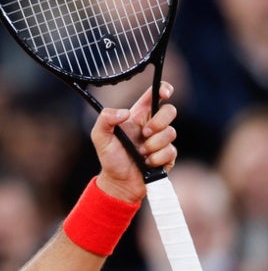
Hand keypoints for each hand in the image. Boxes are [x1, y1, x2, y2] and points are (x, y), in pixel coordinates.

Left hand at [93, 82, 177, 201]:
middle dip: (158, 122)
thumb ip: (105, 119)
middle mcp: (152, 125)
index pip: (154, 95)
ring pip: (171, 133)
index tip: (165, 92)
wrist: (119, 182)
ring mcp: (162, 140)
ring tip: (140, 153)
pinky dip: (156, 158)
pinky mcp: (168, 155)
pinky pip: (171, 151)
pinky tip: (146, 163)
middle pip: (170, 111)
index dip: (163, 88)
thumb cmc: (110, 158)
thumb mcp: (100, 137)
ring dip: (153, 145)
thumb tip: (126, 113)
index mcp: (138, 116)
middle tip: (144, 134)